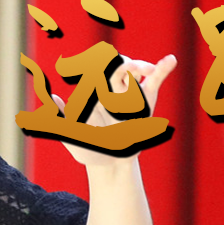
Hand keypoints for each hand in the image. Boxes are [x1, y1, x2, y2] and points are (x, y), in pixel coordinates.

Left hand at [59, 54, 176, 166]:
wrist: (112, 165)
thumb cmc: (89, 150)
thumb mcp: (73, 135)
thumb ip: (63, 117)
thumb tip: (52, 96)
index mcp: (93, 92)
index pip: (95, 69)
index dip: (99, 63)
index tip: (100, 68)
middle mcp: (111, 89)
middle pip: (117, 65)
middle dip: (122, 63)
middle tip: (128, 67)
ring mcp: (129, 94)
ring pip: (135, 70)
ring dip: (141, 65)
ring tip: (147, 69)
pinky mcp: (146, 101)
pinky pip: (154, 82)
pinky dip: (162, 69)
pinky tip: (171, 60)